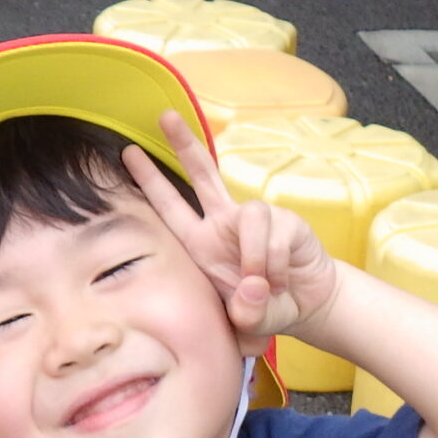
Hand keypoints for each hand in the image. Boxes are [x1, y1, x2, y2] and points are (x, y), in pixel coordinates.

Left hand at [124, 112, 338, 343]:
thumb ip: (244, 313)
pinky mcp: (287, 221)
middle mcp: (224, 224)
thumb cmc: (266, 309)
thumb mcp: (246, 320)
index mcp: (201, 244)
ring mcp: (256, 219)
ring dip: (255, 257)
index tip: (128, 154)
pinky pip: (275, 235)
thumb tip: (252, 286)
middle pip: (203, 174)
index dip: (150, 182)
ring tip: (265, 286)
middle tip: (165, 117)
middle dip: (184, 145)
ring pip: (250, 215)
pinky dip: (276, 264)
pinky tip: (281, 280)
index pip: (171, 208)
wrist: (309, 305)